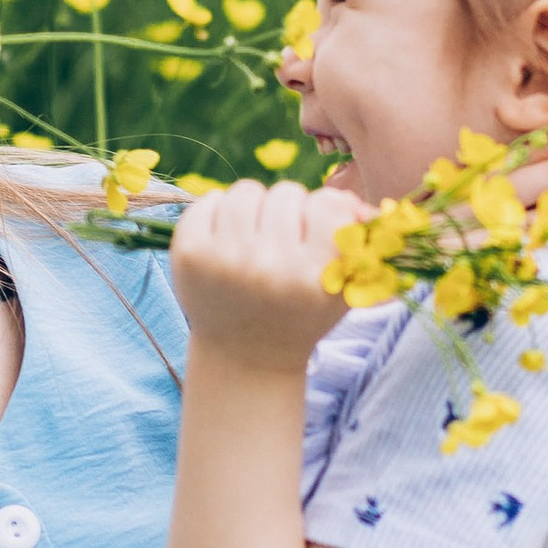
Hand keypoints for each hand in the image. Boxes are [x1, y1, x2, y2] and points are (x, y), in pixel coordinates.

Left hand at [172, 179, 361, 372]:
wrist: (244, 357)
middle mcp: (268, 267)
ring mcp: (223, 259)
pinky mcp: (188, 253)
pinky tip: (226, 242)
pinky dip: (219, 212)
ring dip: (255, 208)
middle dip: (288, 213)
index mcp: (313, 277)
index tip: (315, 238)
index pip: (329, 204)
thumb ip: (358, 243)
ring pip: (247, 191)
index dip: (324, 215)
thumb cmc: (300, 315)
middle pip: (287, 193)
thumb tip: (352, 200)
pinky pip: (209, 199)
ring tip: (254, 239)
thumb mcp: (342, 290)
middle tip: (281, 246)